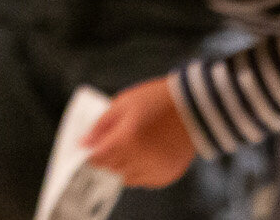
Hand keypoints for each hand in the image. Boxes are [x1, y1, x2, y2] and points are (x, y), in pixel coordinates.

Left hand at [82, 77, 196, 189]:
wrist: (195, 107)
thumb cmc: (158, 100)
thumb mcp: (123, 103)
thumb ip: (101, 125)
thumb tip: (84, 143)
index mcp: (127, 138)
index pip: (97, 159)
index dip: (90, 155)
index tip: (89, 149)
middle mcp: (141, 158)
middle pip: (110, 169)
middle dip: (106, 158)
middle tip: (111, 144)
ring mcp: (155, 170)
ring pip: (126, 178)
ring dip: (122, 166)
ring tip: (131, 145)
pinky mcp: (167, 176)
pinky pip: (143, 181)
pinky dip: (139, 171)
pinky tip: (145, 153)